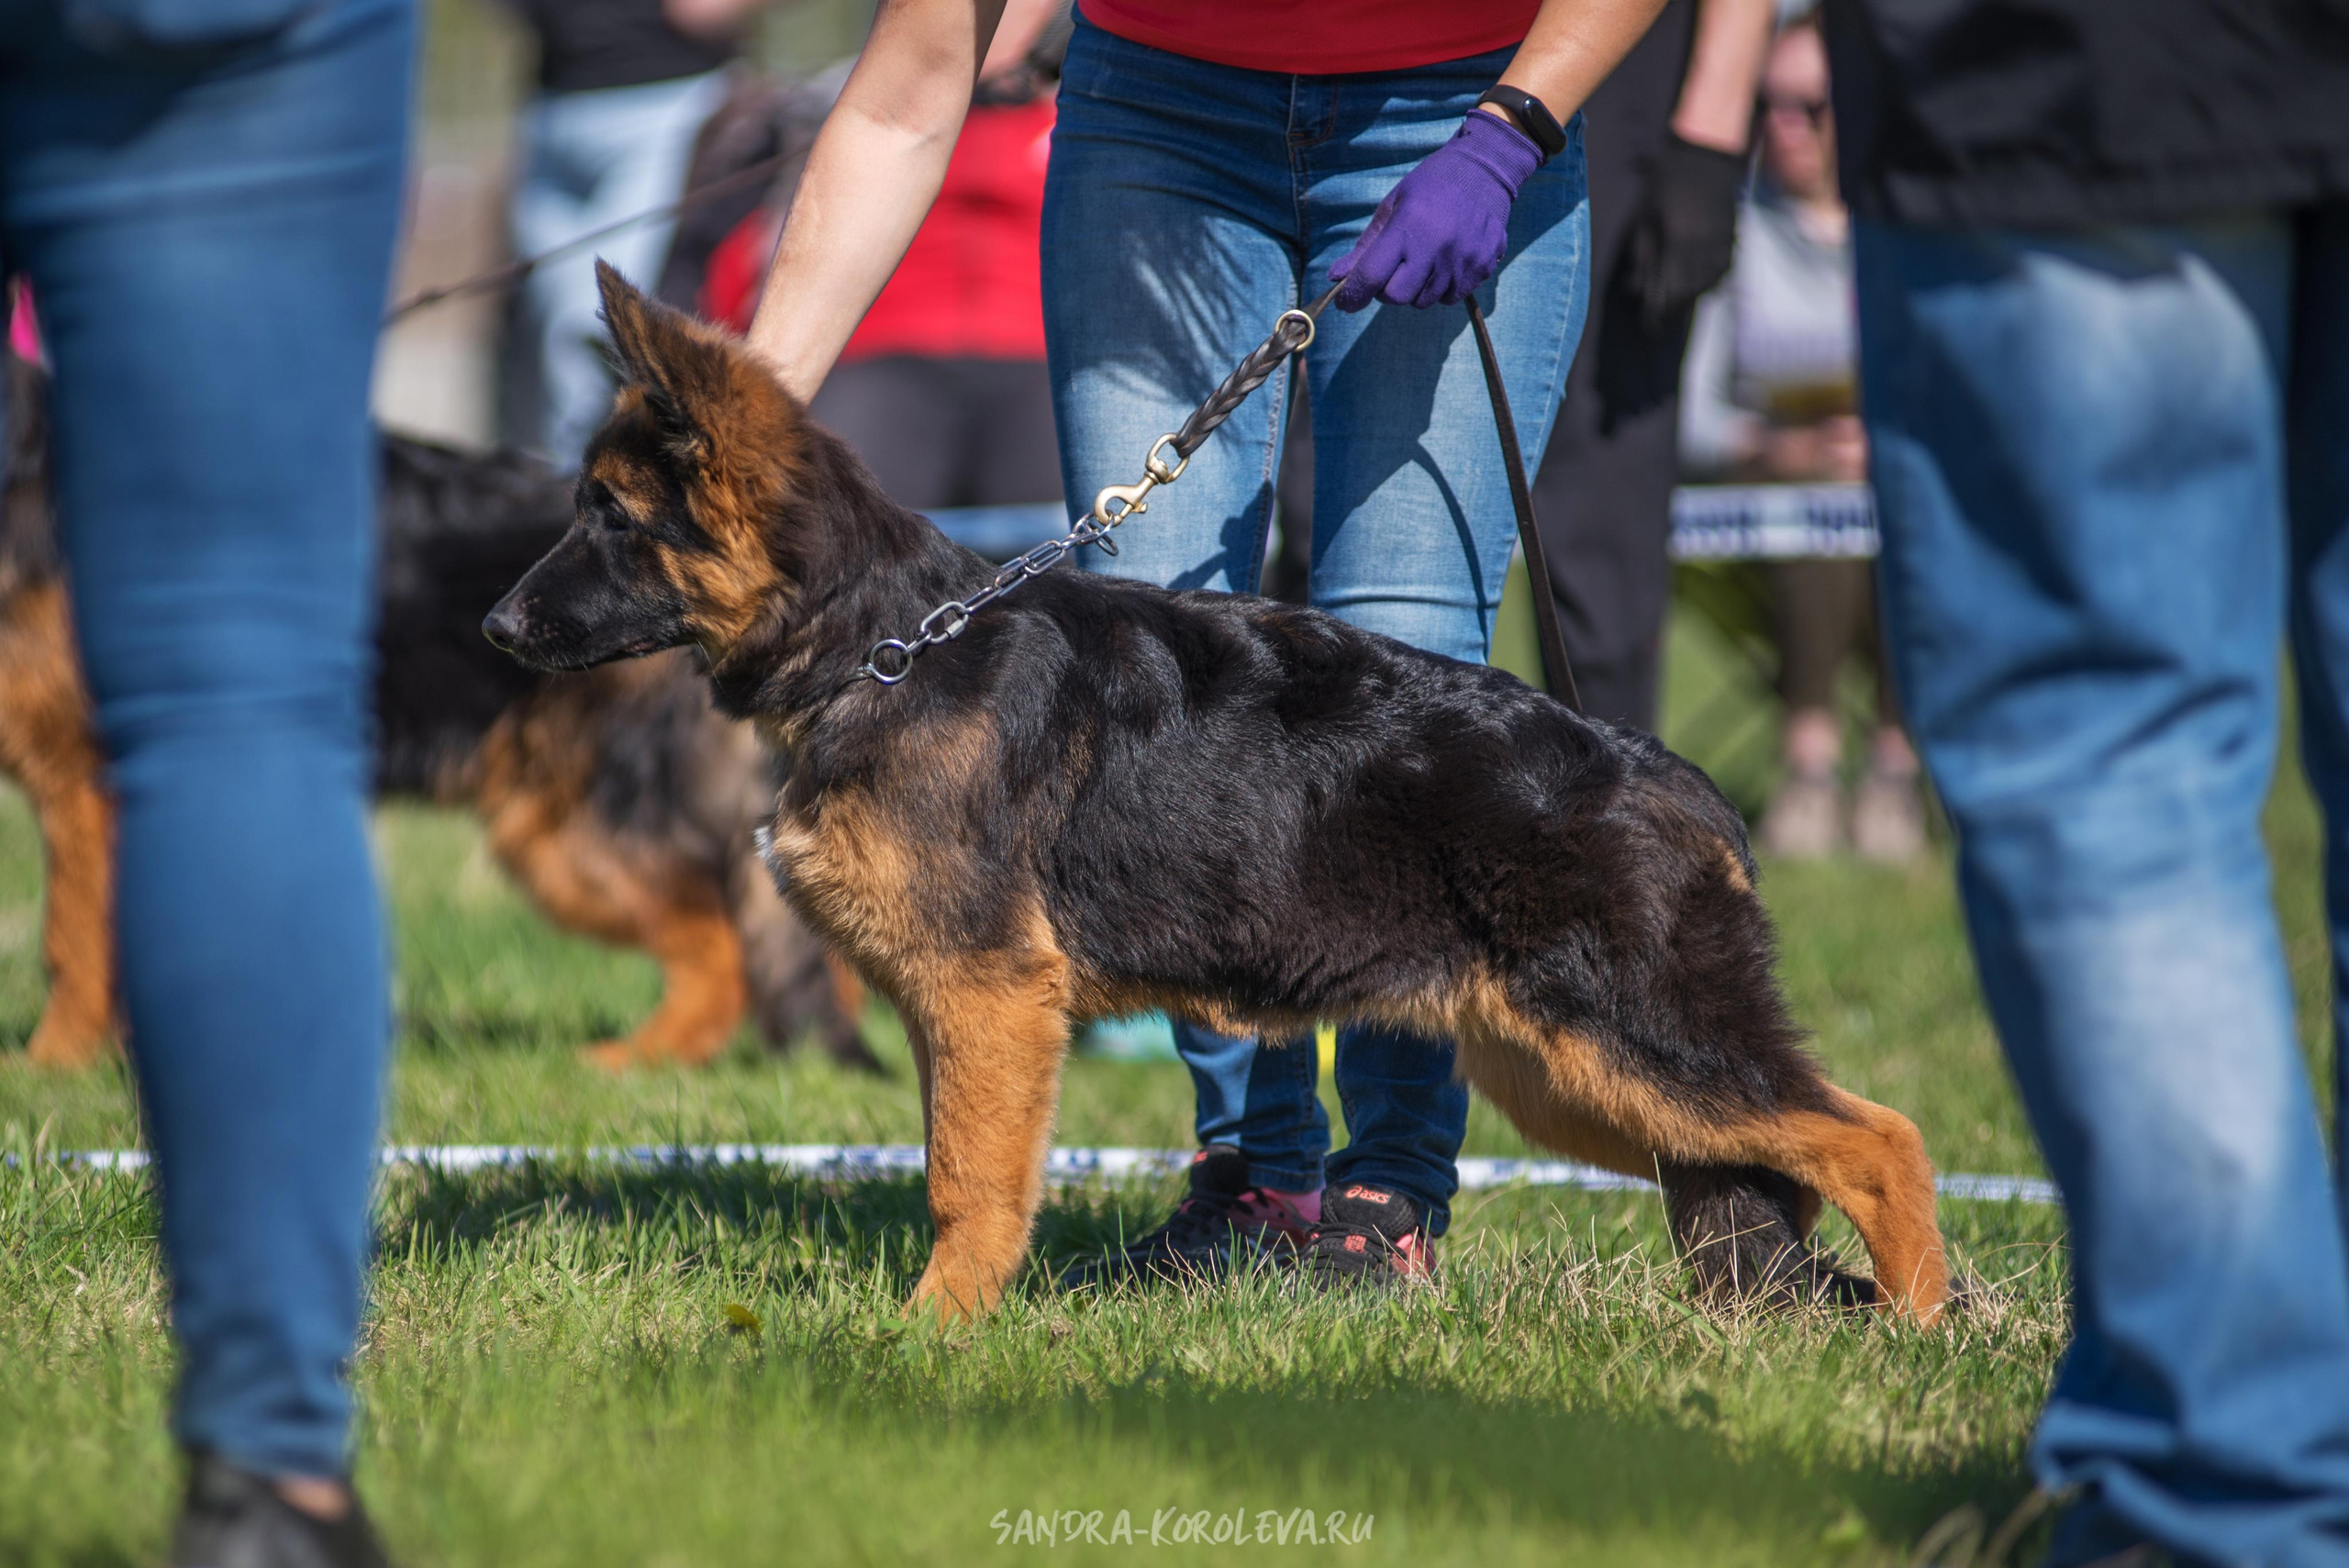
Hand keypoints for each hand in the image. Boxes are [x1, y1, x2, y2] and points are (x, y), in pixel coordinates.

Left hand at [1329, 111, 1543, 311]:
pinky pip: (1450, 298)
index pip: (1372, 275)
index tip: (1345, 302)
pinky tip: (1447, 260)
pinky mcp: (1482, 268)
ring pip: (1424, 301)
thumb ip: (1365, 247)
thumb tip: (1334, 278)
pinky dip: (1442, 287)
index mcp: (1408, 225)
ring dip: (1416, 288)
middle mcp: (1436, 246)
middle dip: (1387, 289)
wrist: (1484, 170)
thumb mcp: (1392, 207)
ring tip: (1425, 257)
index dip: (1353, 294)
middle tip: (1394, 268)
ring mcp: (1462, 260)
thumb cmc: (1429, 187)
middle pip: (1397, 297)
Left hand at [1622, 131, 1745, 327]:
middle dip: (1671, 312)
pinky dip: (1711, 283)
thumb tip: (1635, 287)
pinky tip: (1702, 287)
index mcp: (1679, 246)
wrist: (1706, 156)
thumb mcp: (1646, 218)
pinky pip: (1722, 271)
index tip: (1648, 329)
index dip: (1656, 313)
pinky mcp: (1731, 238)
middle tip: (1658, 328)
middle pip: (1688, 294)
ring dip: (1690, 300)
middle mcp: (1703, 251)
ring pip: (1707, 285)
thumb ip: (1642, 254)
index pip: (1667, 291)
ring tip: (1676, 310)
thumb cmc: (1667, 184)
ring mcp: (1721, 245)